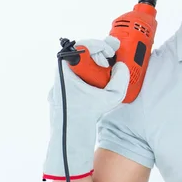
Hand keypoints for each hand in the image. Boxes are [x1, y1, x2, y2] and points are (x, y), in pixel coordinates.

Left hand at [43, 36, 129, 178]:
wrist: (70, 136)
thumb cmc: (86, 116)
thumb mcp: (111, 96)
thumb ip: (120, 78)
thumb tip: (121, 66)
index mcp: (67, 70)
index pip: (81, 46)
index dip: (98, 45)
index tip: (109, 52)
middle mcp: (61, 74)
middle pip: (82, 55)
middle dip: (99, 56)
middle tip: (108, 64)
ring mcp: (60, 83)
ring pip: (80, 66)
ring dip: (95, 68)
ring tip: (104, 77)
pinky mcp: (63, 91)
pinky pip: (78, 77)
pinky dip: (90, 77)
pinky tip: (99, 86)